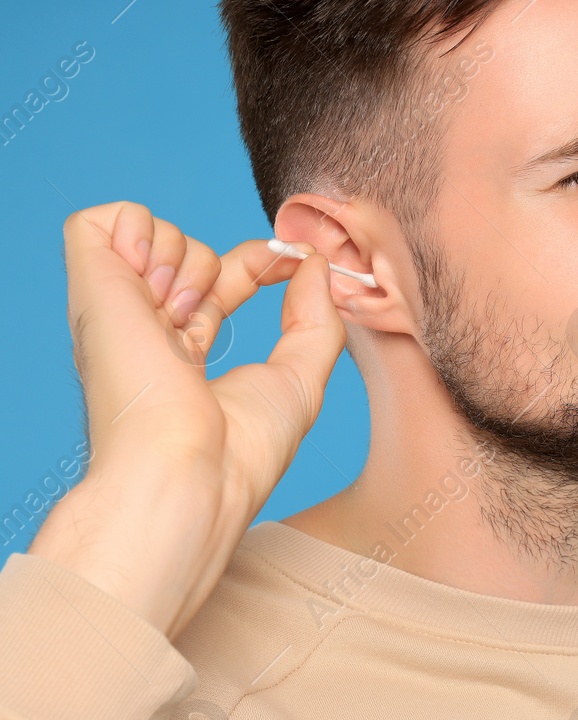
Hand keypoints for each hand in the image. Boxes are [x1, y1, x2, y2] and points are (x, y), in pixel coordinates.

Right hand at [29, 201, 347, 639]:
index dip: (261, 262)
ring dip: (186, 259)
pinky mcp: (91, 290)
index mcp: (185, 356)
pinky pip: (101, 219)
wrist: (188, 471)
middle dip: (229, 263)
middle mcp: (145, 331)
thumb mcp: (301, 380)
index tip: (295, 261)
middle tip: (228, 306)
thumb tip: (315, 266)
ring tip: (178, 311)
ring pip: (154, 233)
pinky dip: (138, 231)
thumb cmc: (240, 449)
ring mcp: (116, 310)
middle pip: (193, 255)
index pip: (222, 281)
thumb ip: (315, 321)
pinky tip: (152, 279)